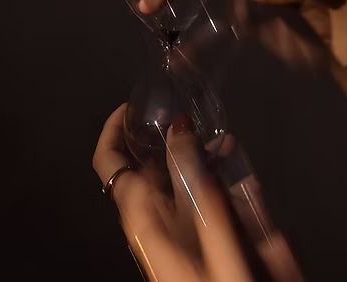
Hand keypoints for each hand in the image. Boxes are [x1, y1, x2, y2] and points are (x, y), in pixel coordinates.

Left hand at [92, 104, 254, 281]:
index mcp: (142, 219)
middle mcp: (150, 223)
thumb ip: (196, 180)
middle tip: (192, 113)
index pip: (109, 163)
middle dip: (166, 136)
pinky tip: (236, 170)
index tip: (137, 103)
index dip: (115, 128)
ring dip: (195, 154)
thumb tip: (177, 130)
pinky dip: (211, 176)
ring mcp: (172, 234)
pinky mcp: (192, 243)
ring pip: (173, 179)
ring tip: (225, 141)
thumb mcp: (213, 231)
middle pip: (142, 166)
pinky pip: (195, 198)